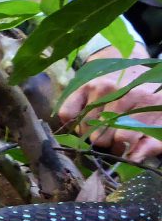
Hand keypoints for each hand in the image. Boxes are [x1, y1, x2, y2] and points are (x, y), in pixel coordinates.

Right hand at [58, 45, 161, 161]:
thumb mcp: (159, 120)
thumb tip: (134, 159)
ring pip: (84, 130)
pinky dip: (72, 122)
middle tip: (112, 135)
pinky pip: (68, 115)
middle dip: (105, 142)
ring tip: (100, 125)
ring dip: (90, 133)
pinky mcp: (83, 86)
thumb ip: (152, 143)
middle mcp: (124, 93)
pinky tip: (84, 118)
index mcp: (148, 103)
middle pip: (101, 138)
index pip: (123, 140)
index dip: (122, 149)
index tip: (124, 146)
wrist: (130, 61)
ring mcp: (101, 88)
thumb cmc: (146, 98)